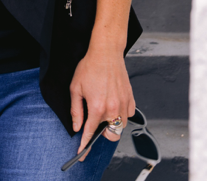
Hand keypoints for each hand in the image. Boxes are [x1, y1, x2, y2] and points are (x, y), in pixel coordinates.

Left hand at [70, 44, 134, 160]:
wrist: (106, 52)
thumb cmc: (90, 67)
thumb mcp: (75, 89)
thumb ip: (76, 111)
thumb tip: (77, 127)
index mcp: (97, 107)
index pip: (90, 133)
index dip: (85, 146)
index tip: (81, 154)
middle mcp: (113, 108)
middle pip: (111, 135)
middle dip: (102, 135)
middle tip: (95, 125)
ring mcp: (123, 103)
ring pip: (121, 126)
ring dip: (113, 125)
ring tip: (104, 113)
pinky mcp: (130, 97)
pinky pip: (129, 114)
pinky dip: (123, 115)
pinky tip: (114, 107)